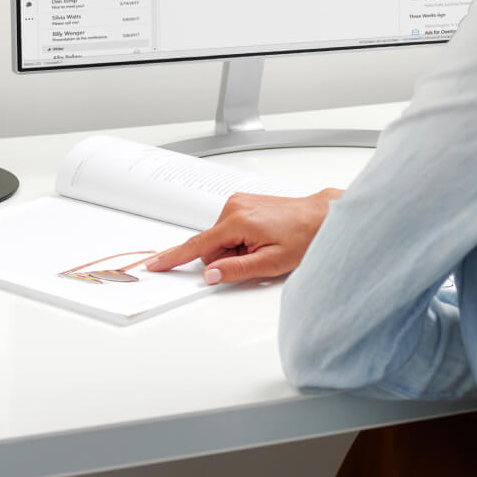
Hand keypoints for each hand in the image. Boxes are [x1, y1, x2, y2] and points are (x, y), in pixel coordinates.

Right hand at [144, 188, 342, 284]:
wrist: (320, 216)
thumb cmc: (303, 236)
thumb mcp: (272, 263)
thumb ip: (237, 270)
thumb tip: (210, 275)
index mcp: (238, 221)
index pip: (197, 245)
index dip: (174, 258)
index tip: (155, 265)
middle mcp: (234, 206)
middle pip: (211, 245)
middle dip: (226, 257)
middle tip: (256, 257)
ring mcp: (238, 201)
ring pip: (219, 238)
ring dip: (235, 248)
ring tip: (263, 246)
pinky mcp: (242, 202)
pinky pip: (228, 228)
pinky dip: (239, 238)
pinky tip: (261, 237)